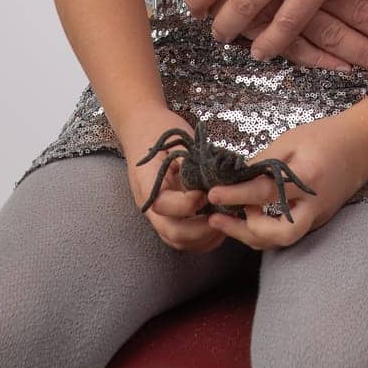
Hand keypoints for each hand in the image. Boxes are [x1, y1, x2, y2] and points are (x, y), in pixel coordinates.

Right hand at [123, 111, 225, 253]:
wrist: (141, 127)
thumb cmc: (159, 128)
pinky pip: (183, 236)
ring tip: (226, 222)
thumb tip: (222, 179)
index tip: (207, 193)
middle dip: (202, 230)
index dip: (189, 204)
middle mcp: (151, 204)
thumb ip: (193, 163)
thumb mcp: (175, 140)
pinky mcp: (168, 214)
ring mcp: (158, 212)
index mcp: (148, 183)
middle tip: (223, 215)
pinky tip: (220, 224)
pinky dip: (202, 238)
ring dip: (204, 238)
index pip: (164, 206)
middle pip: (172, 233)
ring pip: (179, 240)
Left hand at [203, 118, 367, 250]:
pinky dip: (264, 231)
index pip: (264, 192)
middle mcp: (313, 205)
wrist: (363, 145)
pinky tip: (247, 218)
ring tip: (228, 220)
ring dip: (251, 235)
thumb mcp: (291, 139)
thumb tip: (235, 177)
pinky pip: (286, 233)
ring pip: (281, 240)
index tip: (212, 193)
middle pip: (277, 234)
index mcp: (306, 178)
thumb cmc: (325, 136)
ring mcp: (317, 217)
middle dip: (244, 231)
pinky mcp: (316, 220)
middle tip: (218, 217)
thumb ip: (264, 161)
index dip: (235, 195)